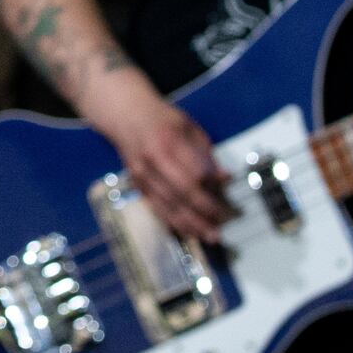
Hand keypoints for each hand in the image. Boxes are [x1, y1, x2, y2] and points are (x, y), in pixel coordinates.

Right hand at [80, 72, 229, 239]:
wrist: (125, 116)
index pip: (194, 170)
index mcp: (169, 141)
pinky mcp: (137, 185)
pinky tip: (188, 231)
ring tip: (210, 235)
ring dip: (191, 223)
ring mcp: (143, 175)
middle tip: (222, 223)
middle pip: (182, 192)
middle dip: (205, 210)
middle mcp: (154, 161)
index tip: (227, 189)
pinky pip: (157, 209)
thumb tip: (224, 178)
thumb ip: (206, 153)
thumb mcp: (189, 127)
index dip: (212, 184)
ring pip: (169, 205)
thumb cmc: (163, 119)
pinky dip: (173, 222)